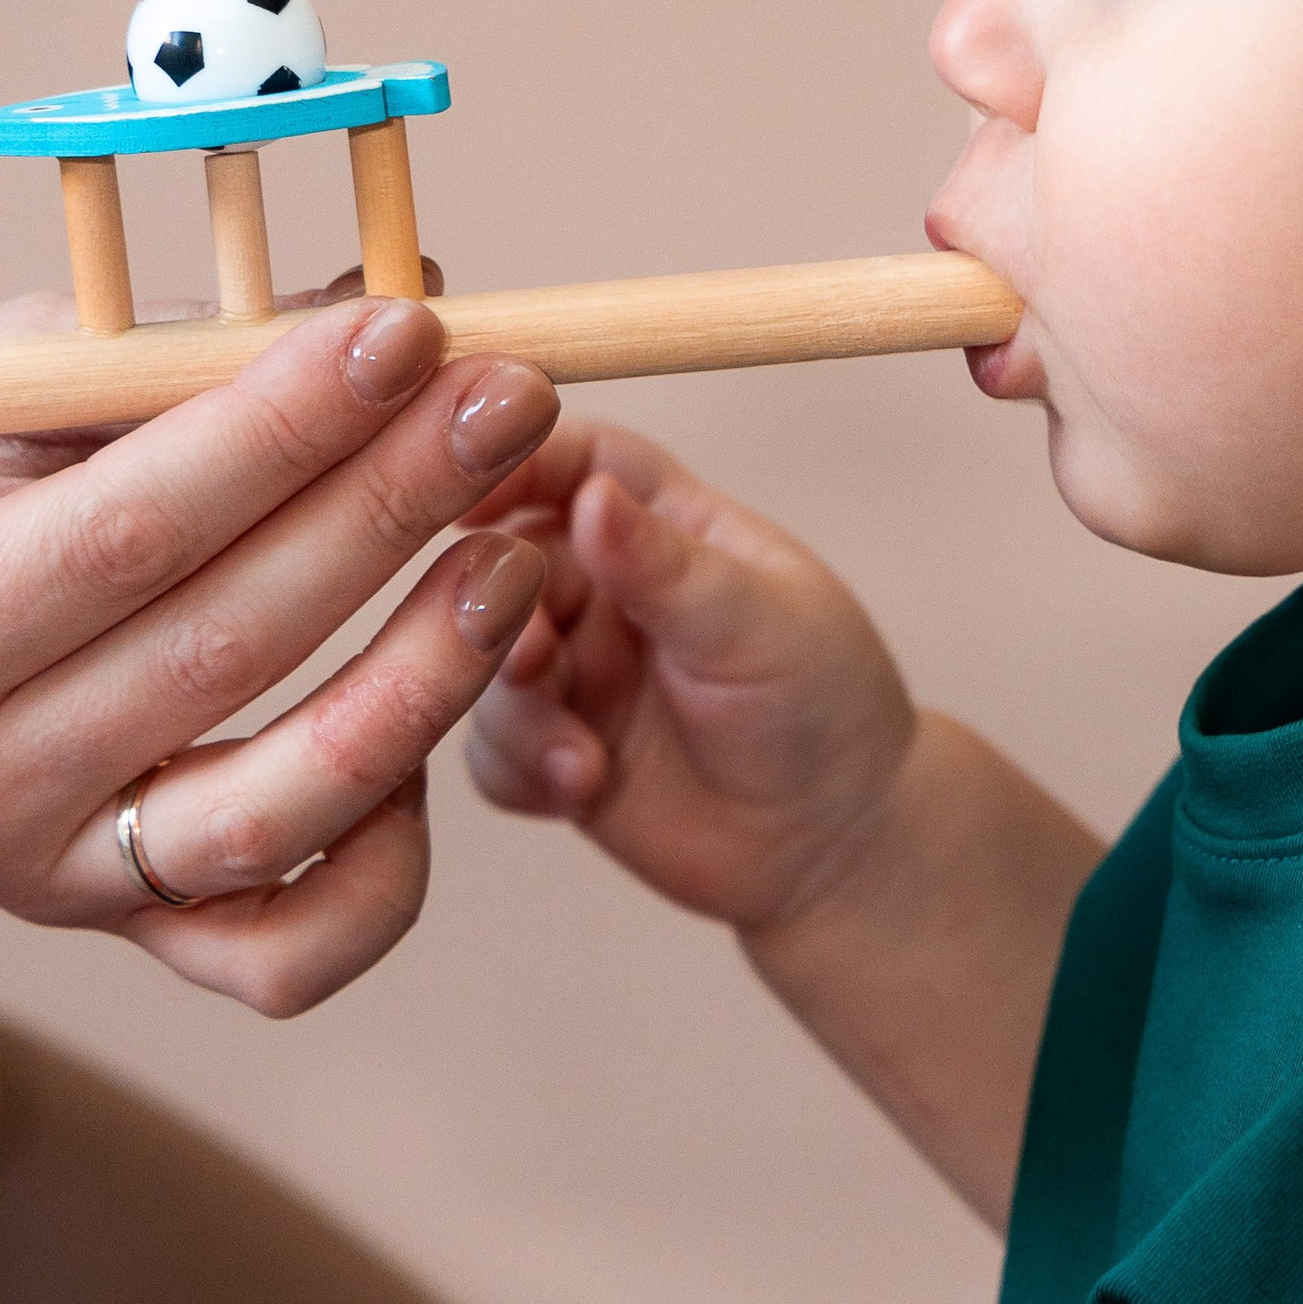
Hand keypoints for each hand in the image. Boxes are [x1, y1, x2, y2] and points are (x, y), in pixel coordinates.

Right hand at [0, 294, 555, 1012]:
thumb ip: (172, 353)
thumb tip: (399, 307)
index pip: (135, 529)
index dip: (292, 425)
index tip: (414, 331)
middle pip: (229, 652)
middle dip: (394, 509)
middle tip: (512, 400)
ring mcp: (46, 879)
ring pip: (280, 814)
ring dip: (427, 678)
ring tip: (516, 550)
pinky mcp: (122, 923)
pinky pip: (285, 949)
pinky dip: (384, 870)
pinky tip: (434, 744)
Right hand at [460, 422, 917, 938]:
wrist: (834, 841)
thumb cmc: (822, 704)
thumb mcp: (754, 624)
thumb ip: (665, 567)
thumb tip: (590, 495)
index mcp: (666, 525)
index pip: (578, 462)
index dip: (517, 463)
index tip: (468, 498)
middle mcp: (606, 587)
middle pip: (505, 563)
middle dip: (501, 611)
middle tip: (538, 660)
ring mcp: (576, 668)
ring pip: (485, 663)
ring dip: (518, 709)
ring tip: (582, 760)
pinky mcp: (555, 748)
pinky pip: (490, 750)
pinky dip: (521, 770)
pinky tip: (582, 791)